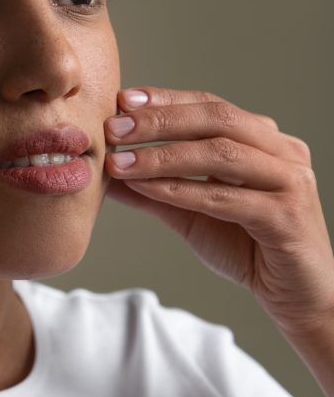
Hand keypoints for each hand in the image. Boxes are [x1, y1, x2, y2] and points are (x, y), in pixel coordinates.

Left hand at [104, 86, 333, 336]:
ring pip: (221, 154)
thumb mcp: (189, 211)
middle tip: (114, 128)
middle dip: (159, 121)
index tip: (122, 100)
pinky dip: (182, 191)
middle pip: (216, 119)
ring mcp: (290, 181)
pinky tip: (147, 190)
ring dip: (163, 156)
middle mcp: (282, 151)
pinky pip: (228, 198)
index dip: (165, 100)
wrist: (294, 296)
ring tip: (120, 162)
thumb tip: (104, 170)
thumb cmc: (245, 246)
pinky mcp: (288, 217)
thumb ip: (151, 188)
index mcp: (263, 139)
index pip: (209, 105)